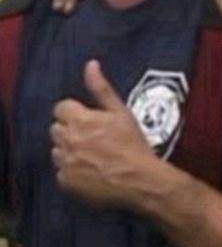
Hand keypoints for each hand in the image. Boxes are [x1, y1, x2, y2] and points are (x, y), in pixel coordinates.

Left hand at [51, 61, 155, 208]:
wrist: (140, 180)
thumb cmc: (133, 145)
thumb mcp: (121, 112)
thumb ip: (101, 88)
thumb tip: (91, 64)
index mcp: (80, 119)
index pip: (61, 108)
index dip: (76, 113)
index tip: (90, 121)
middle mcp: (67, 139)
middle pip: (57, 128)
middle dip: (71, 130)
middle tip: (94, 138)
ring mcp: (65, 162)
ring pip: (57, 150)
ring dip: (69, 151)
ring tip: (92, 156)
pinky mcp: (66, 182)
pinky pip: (61, 172)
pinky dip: (72, 171)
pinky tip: (90, 171)